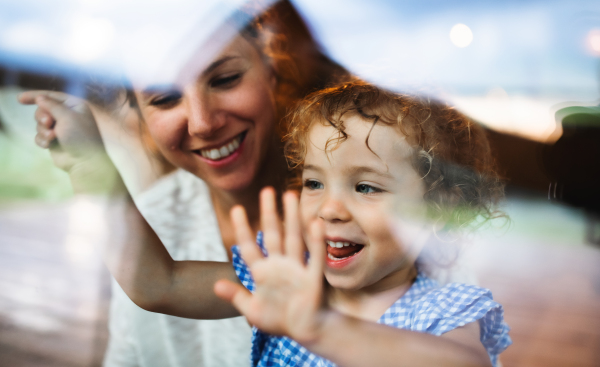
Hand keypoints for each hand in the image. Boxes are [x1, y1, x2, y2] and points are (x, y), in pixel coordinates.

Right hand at [18, 90, 104, 171]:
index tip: (20, 99)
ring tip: (52, 137)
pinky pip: (39, 135)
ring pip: (40, 123)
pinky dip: (42, 139)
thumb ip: (52, 105)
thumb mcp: (67, 116)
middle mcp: (68, 115)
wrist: (84, 162)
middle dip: (42, 117)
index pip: (52, 96)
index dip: (35, 96)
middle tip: (48, 123)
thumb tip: (40, 98)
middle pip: (43, 109)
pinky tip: (48, 145)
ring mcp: (61, 128)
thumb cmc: (80, 137)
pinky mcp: (54, 140)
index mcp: (75, 105)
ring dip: (43, 130)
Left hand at [214, 188, 326, 343]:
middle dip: (270, 212)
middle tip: (268, 190)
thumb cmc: (280, 320)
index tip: (236, 209)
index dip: (242, 228)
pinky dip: (316, 241)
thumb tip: (215, 285)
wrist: (305, 331)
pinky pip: (315, 257)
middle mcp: (280, 265)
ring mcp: (297, 269)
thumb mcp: (253, 311)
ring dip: (293, 217)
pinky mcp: (312, 278)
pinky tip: (316, 223)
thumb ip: (236, 297)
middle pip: (273, 233)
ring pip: (294, 237)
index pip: (249, 246)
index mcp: (263, 272)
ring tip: (290, 195)